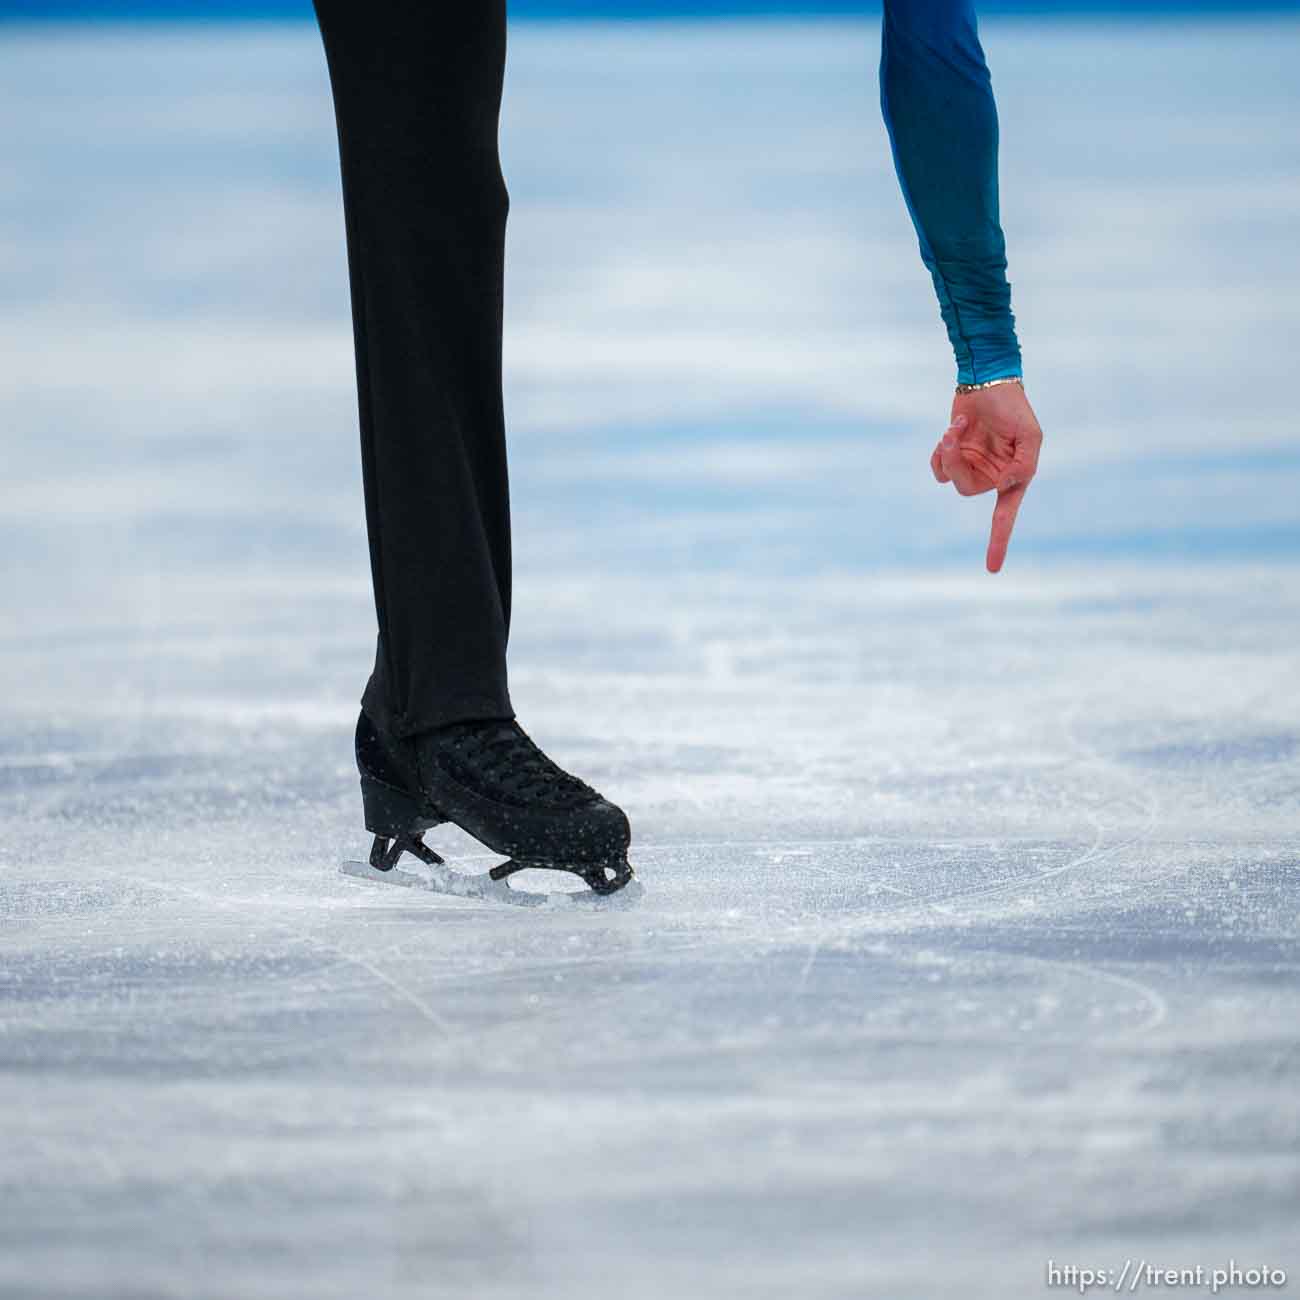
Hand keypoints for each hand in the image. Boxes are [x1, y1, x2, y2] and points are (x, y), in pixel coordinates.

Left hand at [930, 381, 1043, 572]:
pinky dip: (940, 452)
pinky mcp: (954, 456)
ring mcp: (971, 467)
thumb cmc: (1013, 407)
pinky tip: (949, 432)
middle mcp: (992, 477)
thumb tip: (1006, 487)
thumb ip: (1024, 463)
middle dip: (955, 463)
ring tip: (953, 427)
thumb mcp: (1029, 434)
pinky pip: (938, 469)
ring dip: (947, 452)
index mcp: (1013, 477)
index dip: (998, 542)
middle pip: (966, 490)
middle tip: (953, 434)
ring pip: (950, 478)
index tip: (992, 568)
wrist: (987, 383)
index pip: (1004, 516)